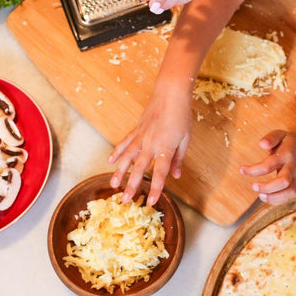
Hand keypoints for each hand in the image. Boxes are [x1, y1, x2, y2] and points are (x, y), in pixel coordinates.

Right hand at [107, 84, 194, 205]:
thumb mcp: (186, 138)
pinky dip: (116, 151)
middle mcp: (151, 143)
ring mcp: (141, 136)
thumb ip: (179, 158)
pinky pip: (125, 142)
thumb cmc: (181, 115)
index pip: (160, 172)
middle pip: (140, 168)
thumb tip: (176, 176)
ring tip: (113, 184)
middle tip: (125, 200)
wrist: (170, 93)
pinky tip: (109, 161)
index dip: (156, 188)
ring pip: (127, 157)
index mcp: (166, 147)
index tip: (150, 201)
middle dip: (132, 185)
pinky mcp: (136, 130)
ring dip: (120, 172)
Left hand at [239, 130, 295, 204]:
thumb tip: (261, 144)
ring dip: (273, 197)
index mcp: (286, 155)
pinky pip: (288, 196)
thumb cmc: (287, 141)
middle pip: (283, 181)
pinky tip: (265, 197)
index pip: (269, 165)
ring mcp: (294, 177)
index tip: (241, 169)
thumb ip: (270, 138)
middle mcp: (291, 167)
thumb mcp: (280, 134)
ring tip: (260, 195)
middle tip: (253, 186)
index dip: (254, 170)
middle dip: (267, 187)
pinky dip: (277, 200)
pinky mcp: (294, 184)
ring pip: (289, 191)